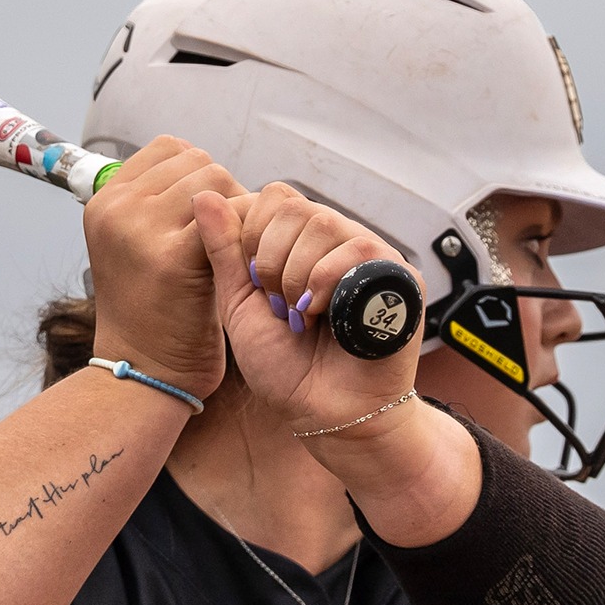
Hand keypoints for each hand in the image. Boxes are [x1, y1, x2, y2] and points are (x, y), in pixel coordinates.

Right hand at [83, 137, 245, 399]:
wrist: (144, 370)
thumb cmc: (154, 310)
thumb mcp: (136, 245)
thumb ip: (158, 203)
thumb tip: (206, 167)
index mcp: (104, 200)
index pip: (170, 148)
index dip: (200, 173)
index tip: (211, 211)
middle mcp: (116, 208)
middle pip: (199, 163)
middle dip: (225, 194)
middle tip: (231, 236)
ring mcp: (139, 228)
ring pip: (217, 183)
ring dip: (238, 211)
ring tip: (234, 249)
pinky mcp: (171, 255)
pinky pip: (228, 215)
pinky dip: (246, 230)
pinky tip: (245, 259)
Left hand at [191, 183, 423, 436]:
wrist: (325, 412)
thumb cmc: (286, 366)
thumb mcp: (239, 303)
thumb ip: (223, 250)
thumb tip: (204, 193)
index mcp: (303, 243)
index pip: (276, 197)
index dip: (254, 236)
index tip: (257, 286)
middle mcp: (339, 242)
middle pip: (296, 207)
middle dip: (273, 261)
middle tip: (280, 307)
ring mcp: (371, 256)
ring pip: (324, 223)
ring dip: (299, 276)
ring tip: (303, 317)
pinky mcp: (400, 276)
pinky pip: (360, 250)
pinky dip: (328, 283)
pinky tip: (324, 317)